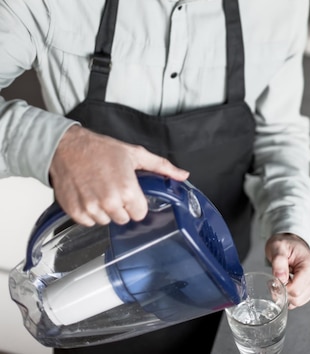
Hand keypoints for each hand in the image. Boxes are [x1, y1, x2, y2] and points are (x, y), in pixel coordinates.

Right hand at [49, 124, 188, 226]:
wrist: (68, 147)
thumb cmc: (100, 149)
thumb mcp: (135, 154)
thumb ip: (162, 167)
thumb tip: (182, 175)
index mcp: (127, 189)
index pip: (140, 213)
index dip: (136, 203)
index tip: (130, 192)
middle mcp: (109, 202)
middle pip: (123, 219)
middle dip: (121, 206)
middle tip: (114, 188)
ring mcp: (91, 209)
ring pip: (106, 222)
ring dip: (104, 210)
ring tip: (99, 189)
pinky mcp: (75, 212)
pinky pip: (88, 223)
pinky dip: (88, 212)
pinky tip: (88, 195)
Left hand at [265, 233, 309, 308]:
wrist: (292, 243)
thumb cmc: (286, 244)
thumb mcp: (277, 247)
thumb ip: (278, 262)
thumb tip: (280, 278)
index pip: (295, 290)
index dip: (281, 287)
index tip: (274, 279)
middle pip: (297, 298)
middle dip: (283, 292)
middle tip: (276, 279)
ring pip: (298, 302)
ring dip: (287, 294)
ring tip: (282, 279)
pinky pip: (299, 300)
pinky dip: (291, 295)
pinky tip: (288, 284)